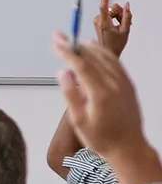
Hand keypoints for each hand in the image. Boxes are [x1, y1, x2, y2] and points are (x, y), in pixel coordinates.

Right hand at [52, 33, 146, 160]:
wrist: (129, 147)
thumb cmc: (102, 138)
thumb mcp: (78, 121)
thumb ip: (70, 94)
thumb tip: (63, 73)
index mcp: (100, 94)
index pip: (80, 65)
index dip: (66, 52)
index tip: (55, 42)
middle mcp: (114, 84)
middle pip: (92, 57)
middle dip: (74, 45)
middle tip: (59, 36)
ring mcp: (123, 83)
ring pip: (105, 57)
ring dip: (88, 46)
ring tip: (74, 39)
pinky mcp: (128, 85)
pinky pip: (115, 63)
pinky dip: (103, 53)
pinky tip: (95, 49)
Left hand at [93, 0, 131, 57]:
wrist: (107, 51)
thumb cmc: (115, 44)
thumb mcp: (125, 30)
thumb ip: (127, 16)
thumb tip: (127, 5)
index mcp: (103, 23)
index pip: (103, 6)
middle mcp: (98, 20)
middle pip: (112, 8)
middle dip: (120, 13)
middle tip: (123, 23)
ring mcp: (97, 21)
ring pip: (111, 11)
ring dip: (118, 17)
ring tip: (120, 26)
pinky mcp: (97, 21)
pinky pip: (108, 14)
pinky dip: (114, 18)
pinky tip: (117, 25)